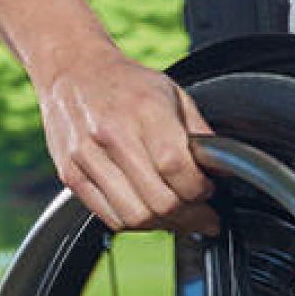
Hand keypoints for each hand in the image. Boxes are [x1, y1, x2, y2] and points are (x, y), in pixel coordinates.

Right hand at [36, 43, 216, 233]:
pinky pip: (110, 217)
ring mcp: (86, 157)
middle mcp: (112, 134)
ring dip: (164, 225)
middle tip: (203, 215)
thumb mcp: (172, 93)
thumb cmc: (125, 83)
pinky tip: (149, 212)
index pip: (176, 167)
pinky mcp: (70, 174)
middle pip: (158, 200)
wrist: (72, 70)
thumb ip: (198, 132)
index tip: (209, 191)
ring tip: (179, 218)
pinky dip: (136, 224)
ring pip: (135, 217)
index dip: (200, 189)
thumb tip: (224, 168)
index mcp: (143, 110)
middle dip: (190, 216)